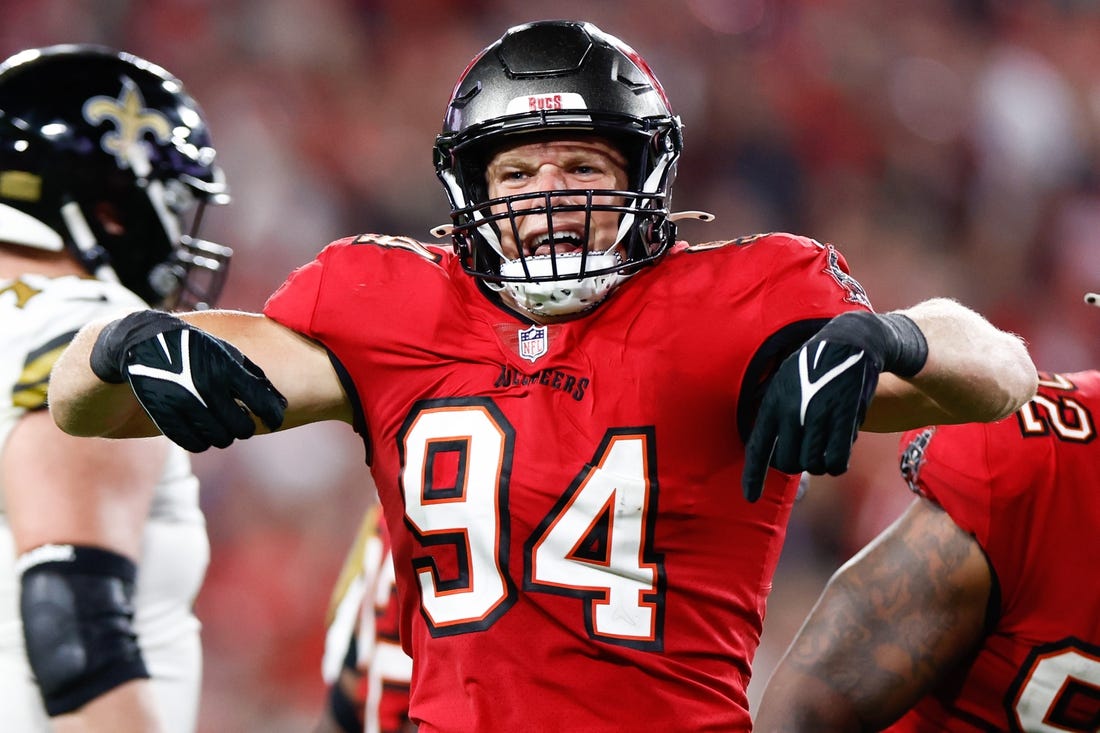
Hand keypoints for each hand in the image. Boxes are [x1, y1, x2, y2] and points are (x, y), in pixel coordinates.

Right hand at [90, 311, 286, 451]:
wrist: (144, 343)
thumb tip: (281, 403)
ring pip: (220, 439)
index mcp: (226, 368)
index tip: (274, 420)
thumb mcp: (226, 352)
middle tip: (241, 421)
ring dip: (224, 435)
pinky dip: (203, 442)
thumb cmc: (194, 348)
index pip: (262, 403)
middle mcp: (206, 386)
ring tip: (221, 424)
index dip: (274, 416)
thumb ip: (254, 376)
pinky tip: (203, 431)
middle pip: (241, 428)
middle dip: (245, 427)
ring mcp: (184, 402)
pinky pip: (194, 444)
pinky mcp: (165, 415)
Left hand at [741, 311, 926, 501]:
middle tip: (806, 451)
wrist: (848, 343)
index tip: (750, 498)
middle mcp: (792, 412)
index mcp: (772, 403)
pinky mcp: (844, 420)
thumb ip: (775, 415)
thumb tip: (771, 451)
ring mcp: (818, 417)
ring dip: (819, 463)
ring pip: (813, 465)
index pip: (758, 447)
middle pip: (789, 463)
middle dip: (797, 464)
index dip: (753, 476)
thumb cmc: (812, 367)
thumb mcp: (782, 383)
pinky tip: (838, 449)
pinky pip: (837, 462)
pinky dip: (837, 463)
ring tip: (824, 445)